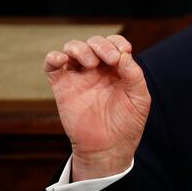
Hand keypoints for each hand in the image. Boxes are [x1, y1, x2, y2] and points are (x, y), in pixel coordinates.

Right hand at [44, 35, 150, 180]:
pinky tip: (61, 59)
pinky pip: (52, 66)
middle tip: (110, 60)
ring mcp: (79, 77)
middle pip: (94, 43)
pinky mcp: (62, 87)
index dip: (118, 43)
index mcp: (117, 69)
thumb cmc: (127, 123)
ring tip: (91, 64)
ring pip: (72, 48)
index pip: (114, 44)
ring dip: (81, 48)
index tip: (124, 52)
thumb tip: (124, 54)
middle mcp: (98, 69)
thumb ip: (134, 74)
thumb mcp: (140, 98)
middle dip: (102, 45)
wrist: (108, 148)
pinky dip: (53, 57)